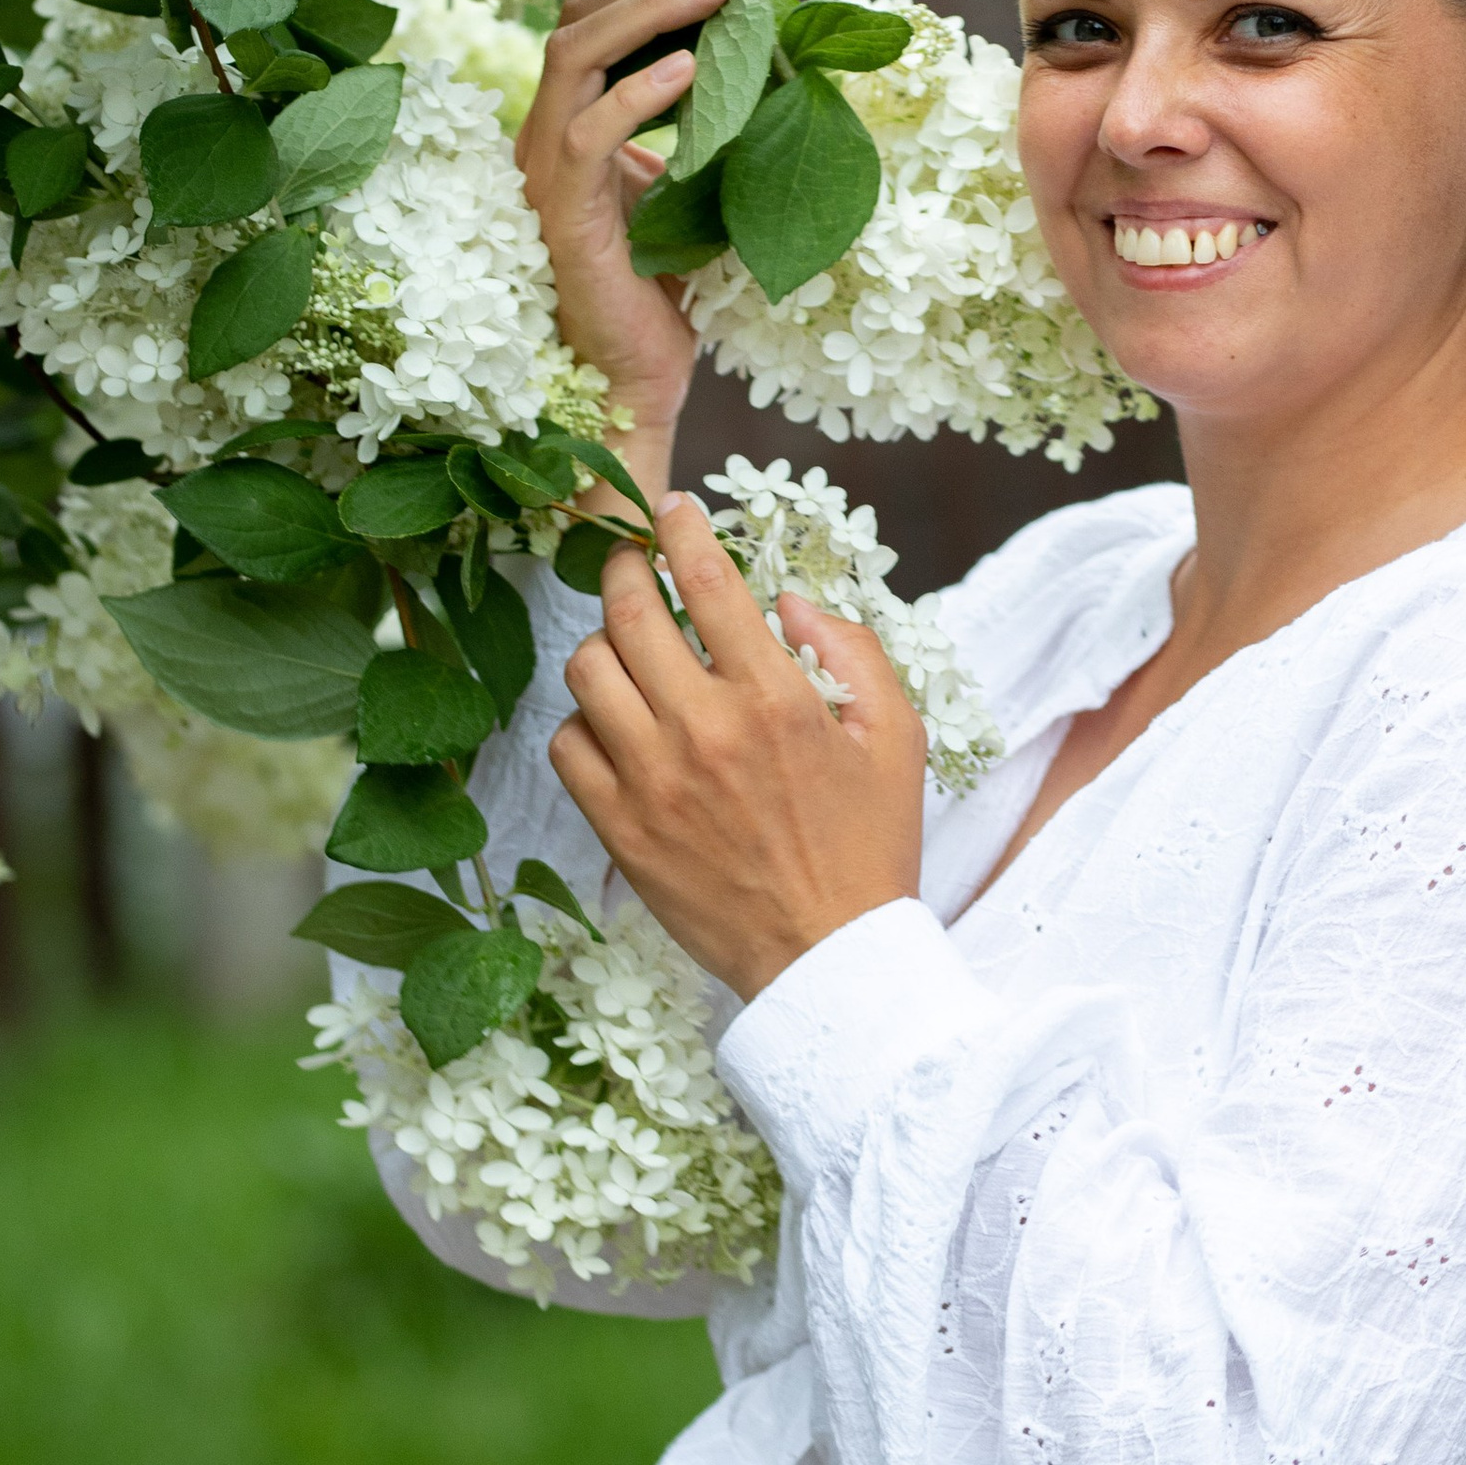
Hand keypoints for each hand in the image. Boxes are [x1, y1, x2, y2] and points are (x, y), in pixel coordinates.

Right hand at [515, 0, 749, 501]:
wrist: (636, 374)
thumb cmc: (668, 282)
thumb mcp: (696, 179)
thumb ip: (709, 119)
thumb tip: (766, 54)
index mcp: (576, 112)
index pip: (605, 11)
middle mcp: (547, 126)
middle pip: (584, 12)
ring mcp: (544, 166)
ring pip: (576, 53)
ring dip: (652, 10)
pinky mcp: (559, 210)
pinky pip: (587, 134)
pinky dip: (639, 95)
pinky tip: (692, 68)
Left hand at [550, 494, 927, 1000]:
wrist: (828, 957)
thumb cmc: (870, 845)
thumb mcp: (897, 737)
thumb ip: (852, 650)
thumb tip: (788, 600)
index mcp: (776, 699)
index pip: (707, 581)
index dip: (680, 529)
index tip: (670, 507)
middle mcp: (704, 730)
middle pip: (628, 611)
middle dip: (624, 568)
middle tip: (632, 563)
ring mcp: (652, 781)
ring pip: (587, 670)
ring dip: (603, 645)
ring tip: (626, 651)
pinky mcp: (619, 828)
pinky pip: (567, 745)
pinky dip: (584, 723)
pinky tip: (616, 727)